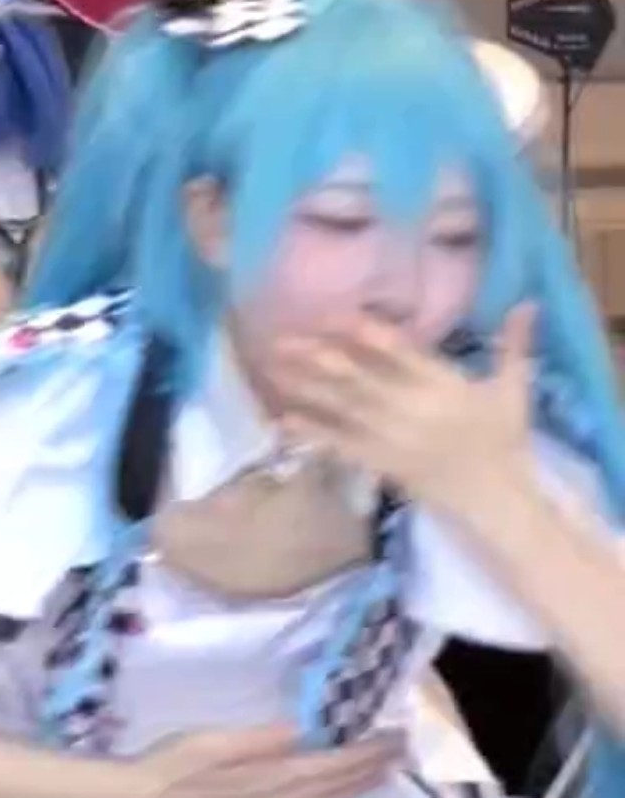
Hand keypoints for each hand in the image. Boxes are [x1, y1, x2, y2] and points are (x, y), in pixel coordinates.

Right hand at [127, 725, 403, 797]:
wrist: (151, 796)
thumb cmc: (178, 761)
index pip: (337, 765)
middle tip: (404, 747)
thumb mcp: (214, 740)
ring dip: (362, 786)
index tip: (397, 734)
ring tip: (384, 770)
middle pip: (342, 784)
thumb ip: (261, 738)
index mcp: (277, 776)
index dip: (370, 751)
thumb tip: (305, 727)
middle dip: (376, 767)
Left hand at [268, 307, 534, 519]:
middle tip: (282, 337)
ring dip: (307, 387)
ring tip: (271, 366)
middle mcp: (412, 410)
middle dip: (320, 357)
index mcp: (443, 387)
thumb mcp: (513, 388)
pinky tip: (283, 419)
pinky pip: (341, 445)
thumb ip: (515, 344)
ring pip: (343, 408)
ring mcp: (392, 438)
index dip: (369, 335)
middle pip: (360, 380)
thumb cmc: (503, 437)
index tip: (338, 315)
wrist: (494, 495)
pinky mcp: (380, 462)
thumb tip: (526, 302)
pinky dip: (312, 432)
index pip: (402, 356)